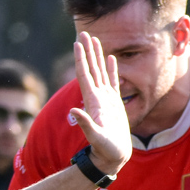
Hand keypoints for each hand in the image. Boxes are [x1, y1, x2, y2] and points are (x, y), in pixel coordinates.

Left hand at [71, 32, 129, 176]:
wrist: (112, 157)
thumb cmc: (106, 150)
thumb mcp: (96, 137)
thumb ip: (86, 124)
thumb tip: (74, 111)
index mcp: (93, 101)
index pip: (85, 75)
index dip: (81, 59)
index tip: (77, 43)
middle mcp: (97, 97)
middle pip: (91, 68)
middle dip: (87, 51)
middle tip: (84, 33)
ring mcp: (106, 99)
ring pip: (100, 72)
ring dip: (97, 56)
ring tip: (95, 40)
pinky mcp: (115, 104)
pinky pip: (113, 82)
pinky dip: (112, 69)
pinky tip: (111, 59)